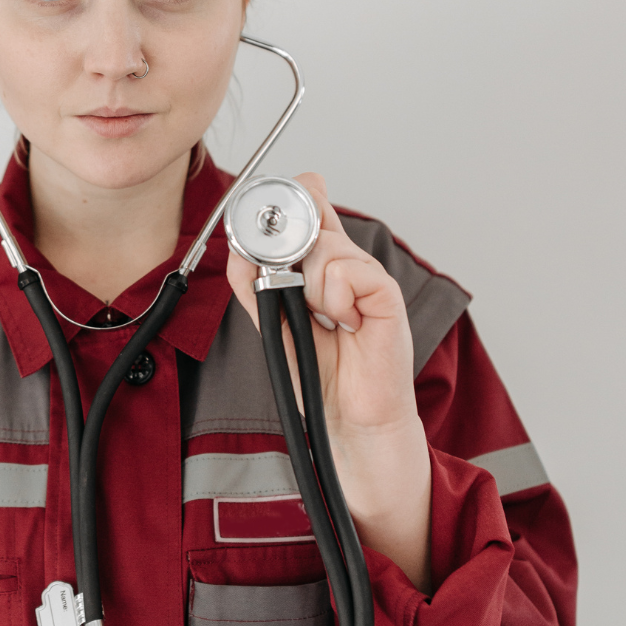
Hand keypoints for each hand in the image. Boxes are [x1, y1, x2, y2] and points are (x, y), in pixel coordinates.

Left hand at [226, 173, 431, 590]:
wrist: (347, 426)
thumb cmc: (317, 379)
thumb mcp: (273, 324)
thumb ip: (255, 284)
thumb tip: (239, 246)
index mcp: (322, 268)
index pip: (311, 208)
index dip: (294, 199)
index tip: (266, 214)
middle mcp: (348, 268)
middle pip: (315, 218)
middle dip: (287, 246)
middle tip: (287, 284)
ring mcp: (369, 282)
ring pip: (330, 247)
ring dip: (310, 283)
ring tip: (321, 319)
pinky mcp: (387, 303)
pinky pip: (356, 273)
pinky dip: (336, 296)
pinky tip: (342, 323)